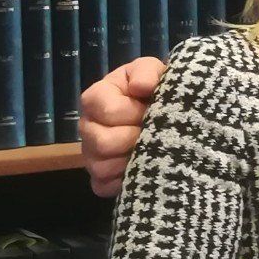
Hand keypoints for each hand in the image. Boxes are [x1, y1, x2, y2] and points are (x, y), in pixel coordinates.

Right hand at [78, 57, 166, 198]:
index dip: (130, 112)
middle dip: (134, 138)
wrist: (170, 117)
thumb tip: (140, 86)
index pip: (104, 109)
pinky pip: (104, 186)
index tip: (149, 109)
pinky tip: (143, 169)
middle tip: (154, 133)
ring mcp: (91, 154)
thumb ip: (147, 72)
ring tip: (151, 150)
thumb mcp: (154, 72)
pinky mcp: (100, 178)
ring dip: (132, 160)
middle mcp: (88, 126)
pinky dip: (126, 180)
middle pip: (101, 142)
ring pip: (101, 167)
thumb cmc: (157, 90)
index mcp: (97, 97)